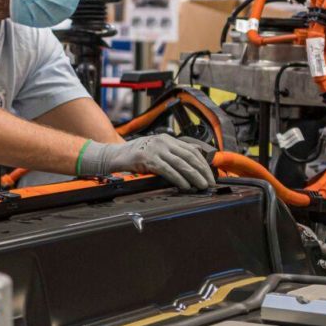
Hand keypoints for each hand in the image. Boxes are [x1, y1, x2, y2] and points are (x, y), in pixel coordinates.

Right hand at [78, 134, 215, 190]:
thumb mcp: (156, 152)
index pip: (192, 151)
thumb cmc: (136, 156)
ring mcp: (156, 149)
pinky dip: (178, 178)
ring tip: (201, 185)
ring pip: (181, 163)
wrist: (115, 155)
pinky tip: (185, 185)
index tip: (210, 175)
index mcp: (168, 139)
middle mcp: (164, 142)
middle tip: (209, 182)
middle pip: (189, 157)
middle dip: (202, 171)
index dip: (203, 164)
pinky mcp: (148, 159)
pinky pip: (167, 170)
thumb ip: (172, 156)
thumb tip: (191, 168)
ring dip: (194, 176)